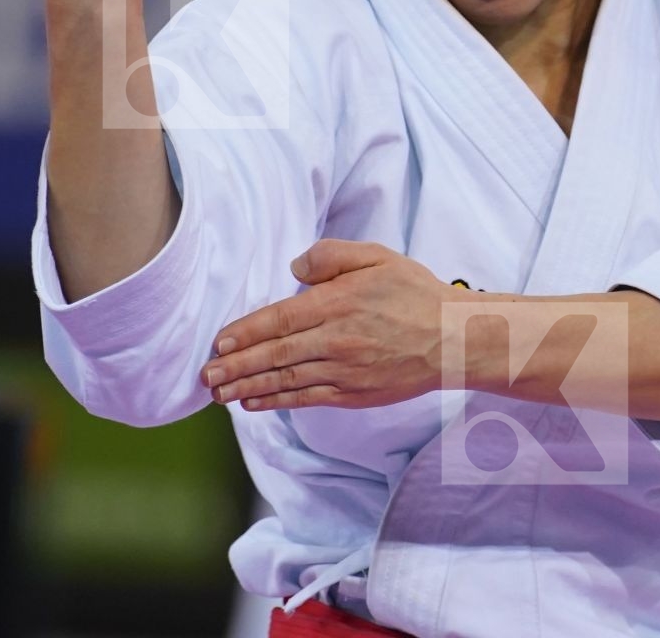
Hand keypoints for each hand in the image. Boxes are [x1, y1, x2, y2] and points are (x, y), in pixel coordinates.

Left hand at [201, 240, 460, 410]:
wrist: (454, 339)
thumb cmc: (415, 293)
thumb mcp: (377, 257)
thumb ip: (332, 256)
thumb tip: (294, 271)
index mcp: (339, 303)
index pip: (280, 319)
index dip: (245, 332)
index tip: (219, 341)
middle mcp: (337, 340)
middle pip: (275, 354)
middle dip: (235, 366)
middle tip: (205, 375)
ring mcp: (345, 371)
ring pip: (286, 380)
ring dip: (248, 387)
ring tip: (219, 393)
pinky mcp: (354, 394)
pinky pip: (307, 399)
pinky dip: (277, 401)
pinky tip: (254, 403)